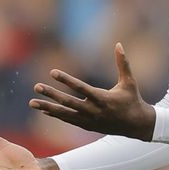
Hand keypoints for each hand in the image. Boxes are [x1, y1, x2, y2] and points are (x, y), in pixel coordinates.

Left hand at [30, 43, 156, 139]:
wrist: (137, 125)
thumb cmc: (132, 100)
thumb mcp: (129, 81)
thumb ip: (123, 63)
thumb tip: (119, 44)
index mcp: (103, 98)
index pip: (81, 88)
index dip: (67, 80)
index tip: (52, 72)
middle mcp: (94, 110)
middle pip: (69, 102)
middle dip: (52, 94)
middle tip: (37, 86)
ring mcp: (89, 120)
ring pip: (65, 114)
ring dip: (48, 107)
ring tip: (31, 102)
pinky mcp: (87, 126)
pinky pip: (68, 120)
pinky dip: (56, 115)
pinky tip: (44, 109)